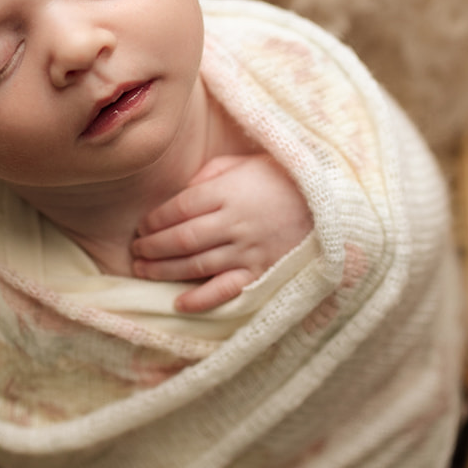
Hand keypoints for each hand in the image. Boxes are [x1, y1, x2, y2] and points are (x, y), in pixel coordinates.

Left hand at [131, 154, 312, 313]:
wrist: (332, 205)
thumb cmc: (284, 181)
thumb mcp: (247, 163)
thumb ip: (212, 173)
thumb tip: (182, 189)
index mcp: (229, 193)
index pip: (180, 208)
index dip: (155, 220)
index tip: (141, 226)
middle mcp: (236, 223)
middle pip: (182, 238)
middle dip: (152, 247)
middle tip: (135, 251)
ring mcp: (249, 251)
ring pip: (197, 265)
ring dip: (164, 270)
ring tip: (143, 271)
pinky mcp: (261, 273)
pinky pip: (226, 290)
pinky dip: (201, 299)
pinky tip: (178, 303)